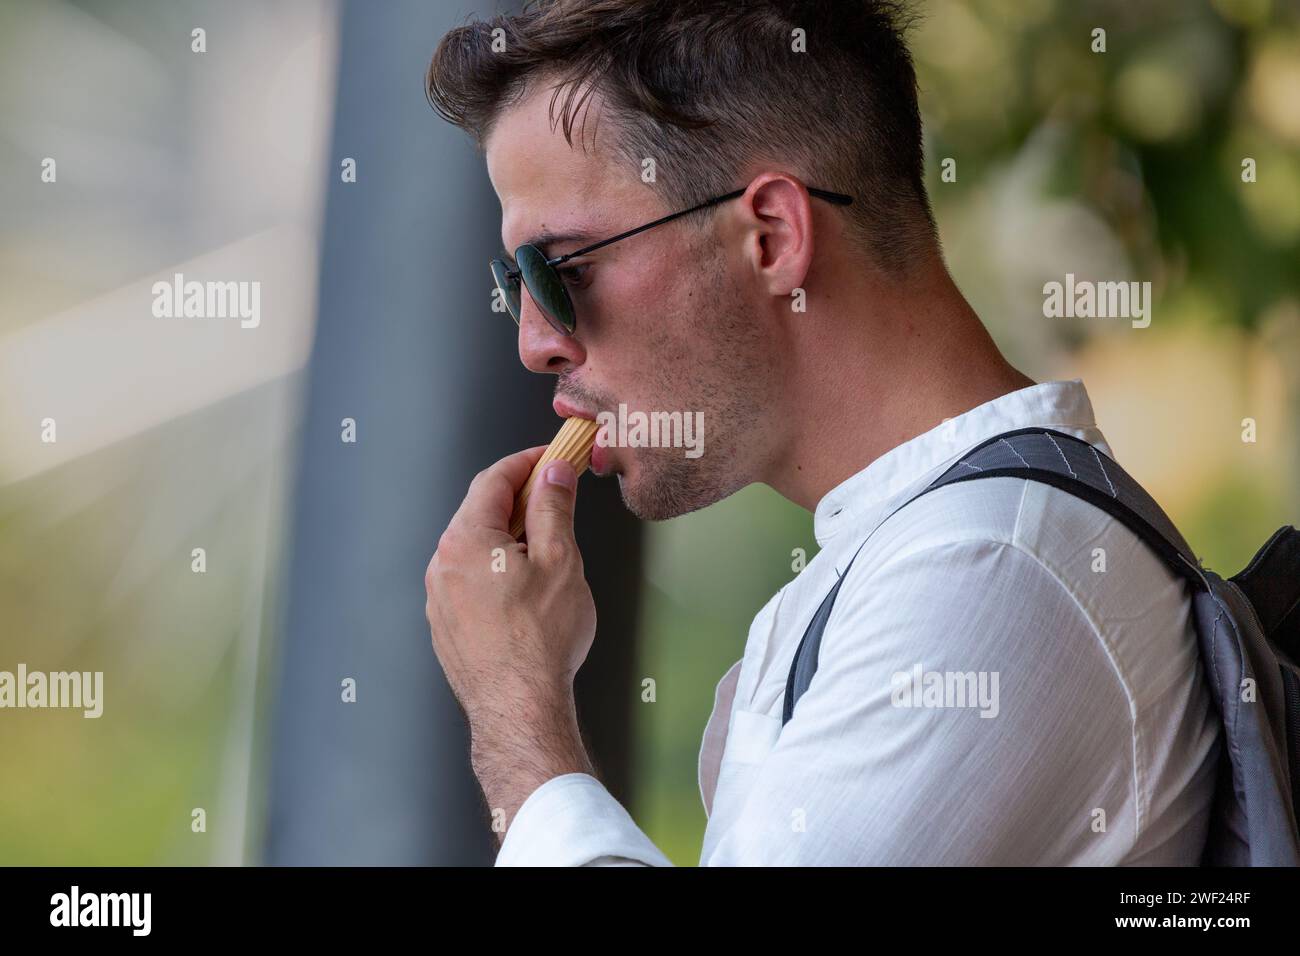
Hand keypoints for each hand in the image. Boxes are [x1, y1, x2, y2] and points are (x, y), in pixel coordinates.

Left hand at [424, 446, 596, 730]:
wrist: (519, 709)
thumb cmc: (540, 641)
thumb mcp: (560, 560)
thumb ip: (554, 508)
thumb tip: (554, 474)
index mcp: (465, 539)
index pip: (495, 479)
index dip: (528, 462)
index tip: (554, 456)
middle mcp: (442, 564)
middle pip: (481, 511)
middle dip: (520, 499)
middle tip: (557, 496)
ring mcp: (439, 598)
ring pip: (474, 549)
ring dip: (508, 537)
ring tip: (548, 549)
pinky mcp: (445, 626)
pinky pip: (469, 581)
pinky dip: (496, 570)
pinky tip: (526, 588)